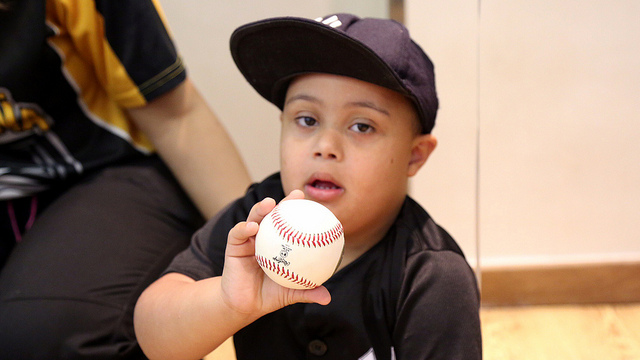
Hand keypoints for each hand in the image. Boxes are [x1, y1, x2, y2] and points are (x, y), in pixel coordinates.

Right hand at [220, 190, 330, 317]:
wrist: (244, 307)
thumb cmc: (268, 295)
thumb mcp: (290, 292)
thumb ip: (306, 291)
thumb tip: (327, 297)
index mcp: (278, 245)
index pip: (290, 224)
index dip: (300, 212)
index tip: (314, 204)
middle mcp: (263, 239)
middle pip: (273, 216)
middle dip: (284, 203)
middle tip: (296, 196)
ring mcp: (248, 241)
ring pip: (254, 218)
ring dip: (261, 209)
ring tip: (270, 204)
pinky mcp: (233, 247)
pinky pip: (237, 234)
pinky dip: (244, 228)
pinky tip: (253, 227)